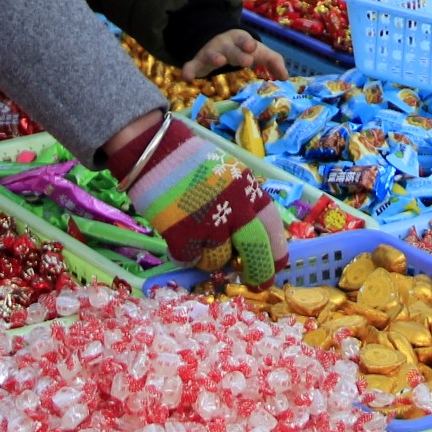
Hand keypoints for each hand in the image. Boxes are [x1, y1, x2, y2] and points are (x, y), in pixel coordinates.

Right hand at [113, 114, 289, 284]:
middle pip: (256, 250)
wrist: (152, 149)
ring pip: (218, 259)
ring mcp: (209, 223)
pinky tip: (179, 239)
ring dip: (211, 257)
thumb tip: (245, 237)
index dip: (277, 249)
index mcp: (248, 189)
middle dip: (259, 271)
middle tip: (256, 281)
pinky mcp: (183, 235)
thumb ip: (239, 202)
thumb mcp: (226, 174)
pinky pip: (190, 258)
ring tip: (200, 243)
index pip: (272, 226)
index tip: (278, 264)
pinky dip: (185, 253)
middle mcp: (235, 208)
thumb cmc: (188, 160)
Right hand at [181, 29, 287, 82]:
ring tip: (218, 61)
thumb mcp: (257, 52)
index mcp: (240, 40)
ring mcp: (210, 51)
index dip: (248, 43)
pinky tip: (186, 76)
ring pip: (211, 53)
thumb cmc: (241, 48)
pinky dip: (189, 68)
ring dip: (215, 57)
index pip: (244, 39)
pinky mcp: (198, 61)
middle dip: (238, 53)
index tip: (253, 48)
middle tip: (246, 61)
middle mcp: (225, 44)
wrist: (214, 39)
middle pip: (231, 48)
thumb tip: (286, 78)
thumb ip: (273, 61)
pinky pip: (192, 64)